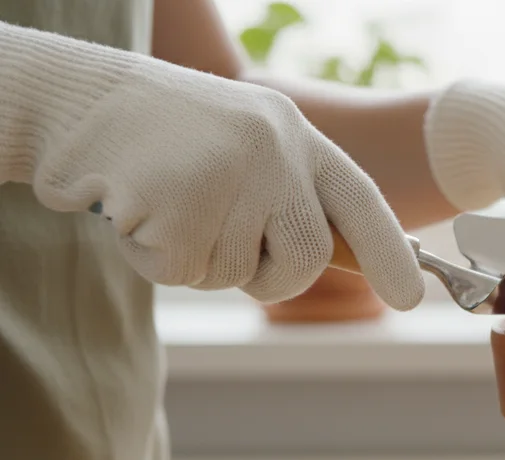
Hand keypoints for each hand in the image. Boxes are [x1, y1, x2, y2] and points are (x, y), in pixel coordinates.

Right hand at [1, 23, 422, 307]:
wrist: (75, 100)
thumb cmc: (167, 138)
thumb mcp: (245, 147)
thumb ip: (291, 195)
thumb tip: (349, 259)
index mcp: (295, 135)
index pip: (361, 201)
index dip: (389, 252)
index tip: (412, 297)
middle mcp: (273, 150)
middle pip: (304, 260)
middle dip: (271, 279)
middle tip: (219, 248)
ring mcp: (228, 173)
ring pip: (233, 273)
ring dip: (193, 258)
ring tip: (164, 201)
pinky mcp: (177, 200)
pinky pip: (179, 271)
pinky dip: (149, 256)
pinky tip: (133, 207)